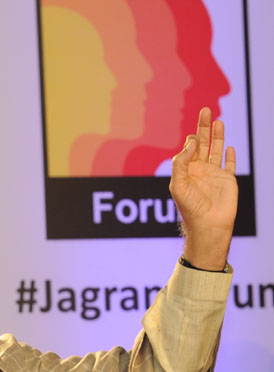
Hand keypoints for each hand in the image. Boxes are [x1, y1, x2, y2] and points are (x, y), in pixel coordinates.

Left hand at [169, 107, 237, 269]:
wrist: (208, 225)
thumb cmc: (190, 208)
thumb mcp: (178, 184)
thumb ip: (181, 162)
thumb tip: (192, 142)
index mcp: (186, 171)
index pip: (188, 148)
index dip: (191, 141)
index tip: (194, 142)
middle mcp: (200, 170)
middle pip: (202, 143)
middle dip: (203, 127)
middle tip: (205, 109)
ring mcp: (214, 175)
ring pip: (216, 150)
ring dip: (217, 135)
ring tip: (217, 121)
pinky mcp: (228, 180)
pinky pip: (229, 165)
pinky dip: (230, 156)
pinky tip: (229, 148)